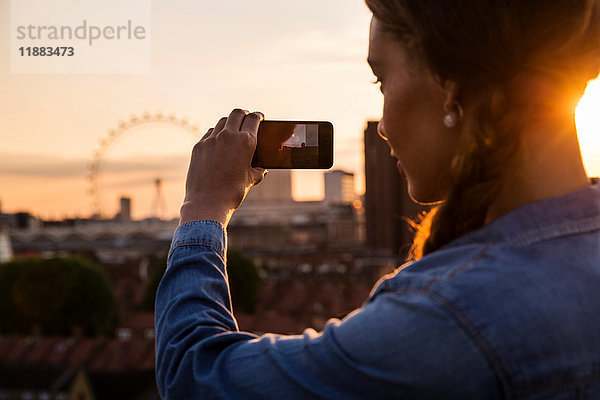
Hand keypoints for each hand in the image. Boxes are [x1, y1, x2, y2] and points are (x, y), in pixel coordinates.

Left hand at [179, 109, 266, 226]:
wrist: (207, 202)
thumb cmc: (232, 192)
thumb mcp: (251, 180)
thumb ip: (259, 171)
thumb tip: (262, 170)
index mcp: (246, 142)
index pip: (253, 119)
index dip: (258, 115)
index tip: (260, 117)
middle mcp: (228, 136)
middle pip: (237, 114)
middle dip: (244, 114)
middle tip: (247, 118)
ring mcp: (211, 140)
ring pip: (222, 122)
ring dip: (229, 123)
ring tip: (232, 129)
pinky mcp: (199, 146)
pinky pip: (209, 133)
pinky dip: (216, 134)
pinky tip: (219, 142)